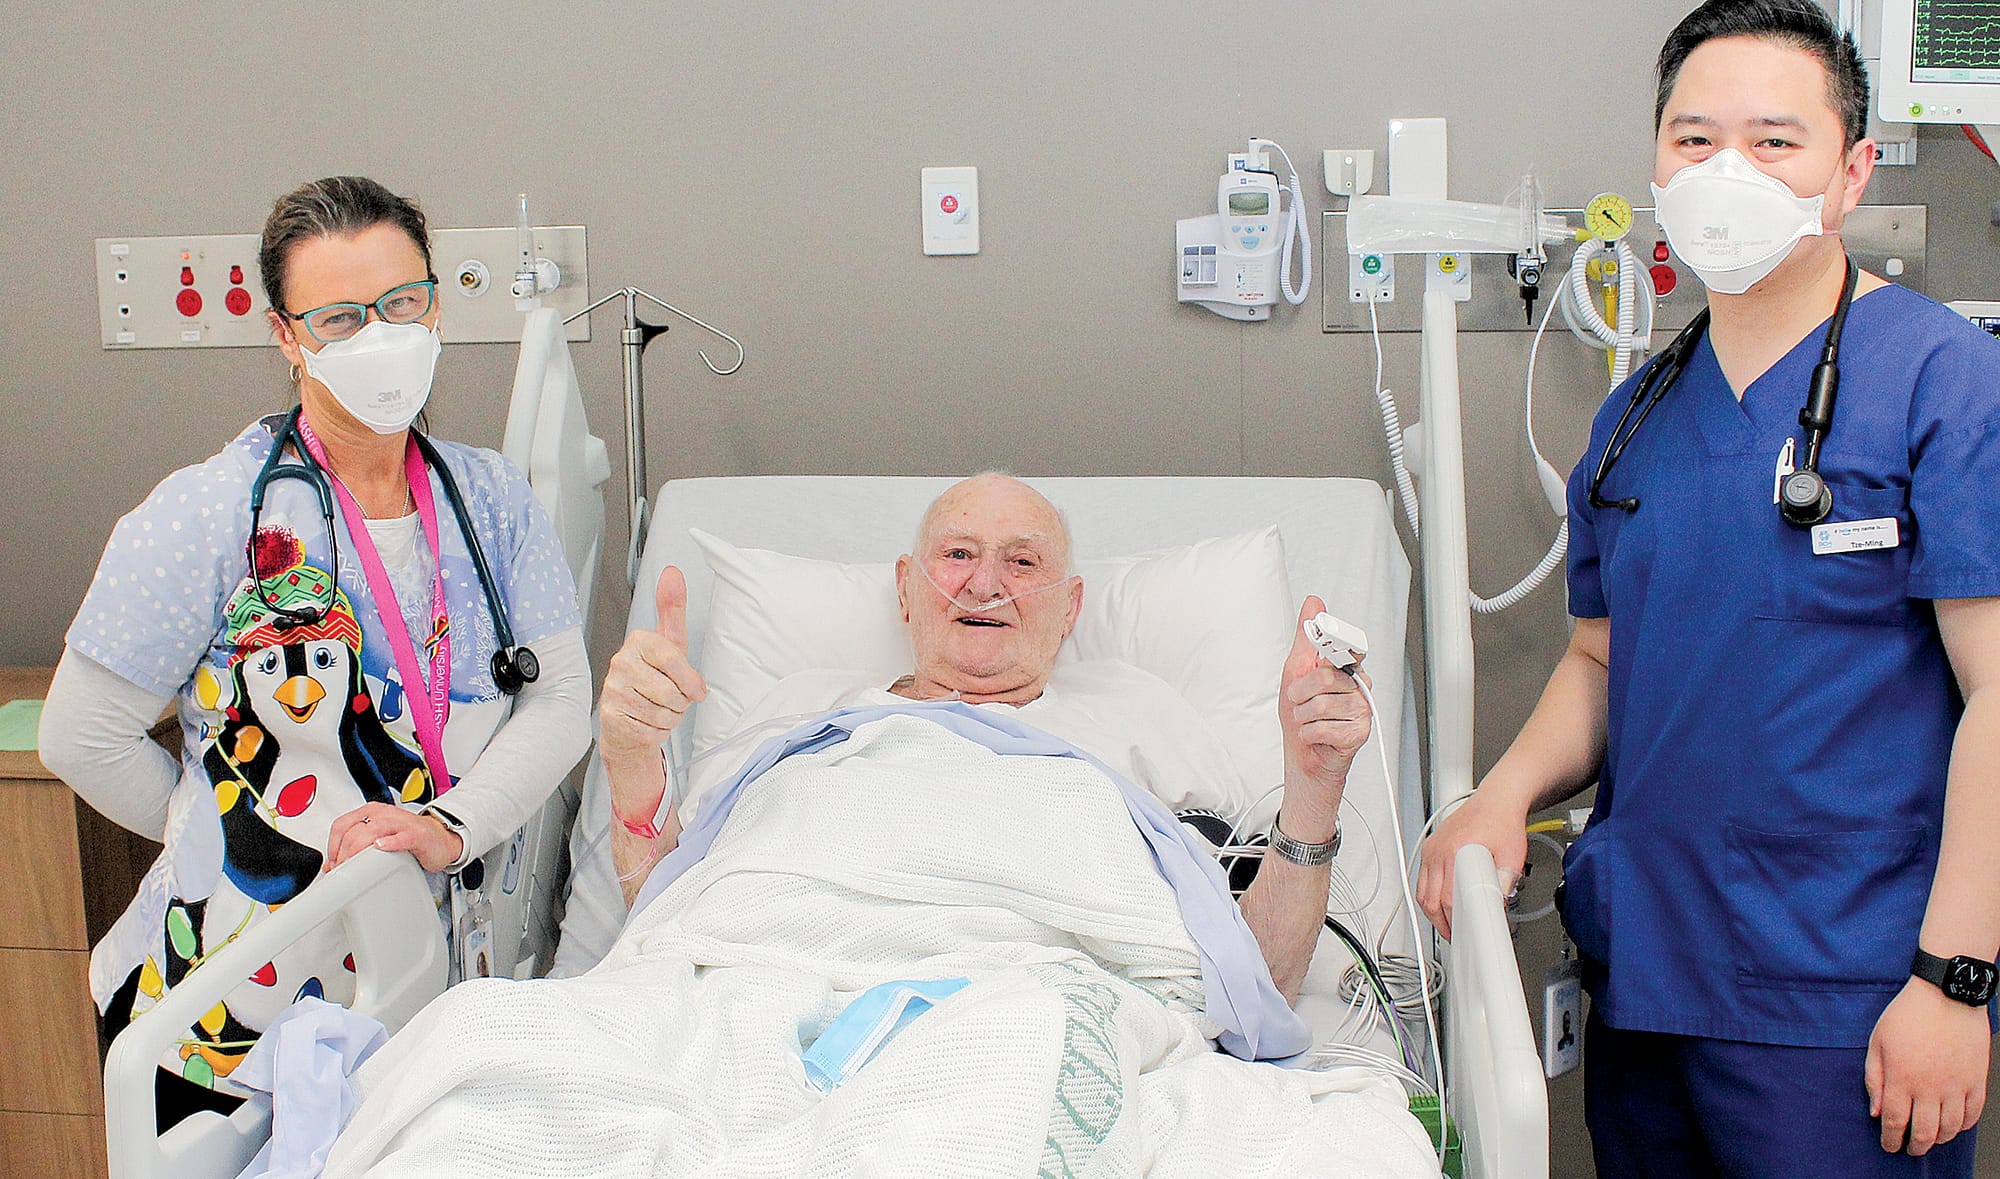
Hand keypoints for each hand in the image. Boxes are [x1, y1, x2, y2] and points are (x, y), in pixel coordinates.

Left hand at [326, 801, 462, 872]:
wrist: (441, 838)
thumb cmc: (409, 837)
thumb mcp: (378, 838)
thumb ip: (355, 848)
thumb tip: (332, 865)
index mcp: (371, 812)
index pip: (342, 825)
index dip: (332, 847)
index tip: (333, 864)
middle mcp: (384, 814)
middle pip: (354, 831)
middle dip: (343, 854)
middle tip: (343, 871)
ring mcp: (401, 823)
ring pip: (372, 832)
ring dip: (359, 851)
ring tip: (355, 866)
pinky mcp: (416, 835)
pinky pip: (401, 837)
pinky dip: (390, 843)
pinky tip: (381, 848)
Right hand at [599, 566, 706, 819]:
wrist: (628, 719)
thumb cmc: (653, 679)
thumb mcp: (670, 642)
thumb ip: (673, 609)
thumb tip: (672, 574)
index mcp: (638, 642)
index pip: (673, 658)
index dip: (690, 680)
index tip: (696, 690)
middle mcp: (621, 663)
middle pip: (670, 691)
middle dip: (680, 702)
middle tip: (672, 699)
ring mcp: (613, 689)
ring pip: (662, 713)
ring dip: (670, 717)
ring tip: (659, 708)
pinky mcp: (611, 716)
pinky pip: (651, 729)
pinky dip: (657, 730)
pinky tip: (647, 720)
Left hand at [1277, 596, 1371, 829]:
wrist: (1303, 753)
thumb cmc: (1300, 713)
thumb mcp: (1294, 670)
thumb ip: (1306, 637)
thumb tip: (1313, 603)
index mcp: (1345, 669)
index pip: (1347, 648)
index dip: (1333, 649)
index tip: (1320, 656)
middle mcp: (1357, 686)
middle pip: (1326, 677)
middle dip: (1301, 692)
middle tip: (1299, 701)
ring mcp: (1362, 710)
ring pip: (1322, 704)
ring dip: (1303, 716)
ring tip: (1308, 720)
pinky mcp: (1359, 732)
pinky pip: (1324, 726)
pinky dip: (1309, 733)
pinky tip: (1315, 735)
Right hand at [1416, 790, 1528, 940]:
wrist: (1497, 800)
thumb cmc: (1503, 822)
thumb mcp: (1513, 856)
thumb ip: (1506, 882)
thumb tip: (1498, 905)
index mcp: (1455, 852)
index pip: (1447, 898)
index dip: (1453, 921)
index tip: (1461, 933)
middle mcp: (1438, 851)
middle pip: (1429, 898)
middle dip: (1440, 922)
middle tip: (1455, 935)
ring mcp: (1431, 849)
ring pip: (1421, 891)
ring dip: (1432, 911)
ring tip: (1447, 924)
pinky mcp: (1430, 848)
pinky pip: (1421, 879)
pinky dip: (1428, 895)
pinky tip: (1439, 902)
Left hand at [1866, 977, 1989, 1154]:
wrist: (1946, 995)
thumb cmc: (1907, 1015)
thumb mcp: (1877, 1042)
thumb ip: (1874, 1079)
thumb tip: (1876, 1112)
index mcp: (1902, 1078)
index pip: (1895, 1122)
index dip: (1891, 1139)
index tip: (1889, 1145)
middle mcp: (1930, 1087)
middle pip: (1925, 1132)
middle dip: (1915, 1146)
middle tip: (1909, 1148)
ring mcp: (1957, 1085)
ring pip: (1951, 1128)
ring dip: (1939, 1139)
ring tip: (1930, 1139)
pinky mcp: (1976, 1080)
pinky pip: (1973, 1113)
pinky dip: (1963, 1126)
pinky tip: (1954, 1126)